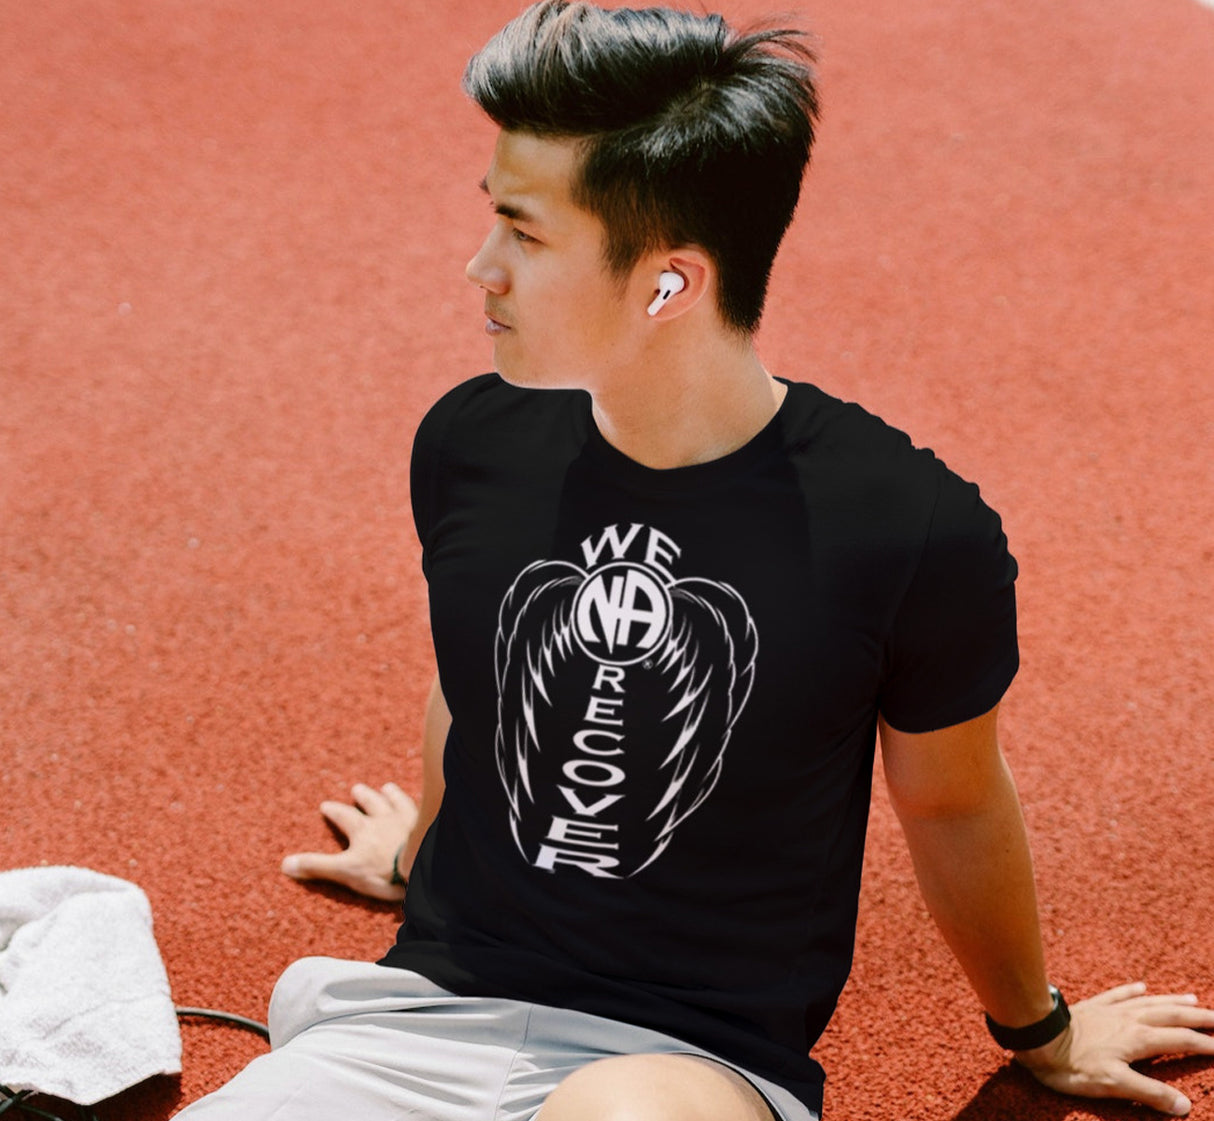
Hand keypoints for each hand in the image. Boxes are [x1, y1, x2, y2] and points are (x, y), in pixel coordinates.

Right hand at [281, 782, 418, 901]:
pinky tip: (425, 799)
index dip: (334, 811)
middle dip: (363, 797)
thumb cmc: (383, 870)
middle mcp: (385, 819)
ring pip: (397, 802)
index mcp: (363, 830)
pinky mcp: (429, 825)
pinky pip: (423, 809)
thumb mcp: (345, 871)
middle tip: (357, 788)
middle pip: (372, 803)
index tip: (325, 805)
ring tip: (387, 787)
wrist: (423, 866)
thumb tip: (285, 864)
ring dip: (390, 795)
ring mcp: (409, 820)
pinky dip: (420, 803)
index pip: (344, 816)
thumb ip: (317, 867)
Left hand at [1015, 982, 1213, 1114]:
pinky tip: (1140, 986)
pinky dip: (1132, 991)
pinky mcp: (1092, 1006)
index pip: (1181, 1040)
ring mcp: (1110, 1010)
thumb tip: (1184, 1105)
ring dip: (1171, 1001)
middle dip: (1197, 1017)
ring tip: (1191, 998)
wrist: (1037, 1036)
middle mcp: (1129, 1020)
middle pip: (1170, 1016)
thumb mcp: (1114, 1085)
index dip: (1205, 1045)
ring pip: (1148, 1002)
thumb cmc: (1073, 1065)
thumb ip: (1149, 1093)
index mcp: (1138, 1039)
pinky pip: (1118, 994)